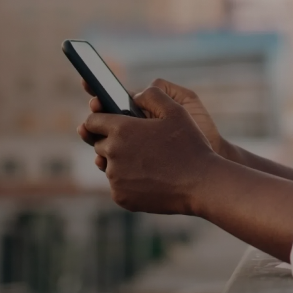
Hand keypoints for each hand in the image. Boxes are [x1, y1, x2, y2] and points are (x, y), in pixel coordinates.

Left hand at [79, 85, 223, 214]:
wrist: (201, 184)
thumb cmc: (190, 145)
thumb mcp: (176, 110)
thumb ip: (152, 95)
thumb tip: (135, 94)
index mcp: (121, 129)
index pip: (92, 121)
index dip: (99, 120)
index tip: (105, 123)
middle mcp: (112, 152)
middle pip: (99, 144)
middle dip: (112, 142)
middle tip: (136, 145)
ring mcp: (115, 177)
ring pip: (109, 167)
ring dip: (120, 164)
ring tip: (145, 163)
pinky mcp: (120, 197)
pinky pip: (117, 186)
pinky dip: (128, 183)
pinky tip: (148, 179)